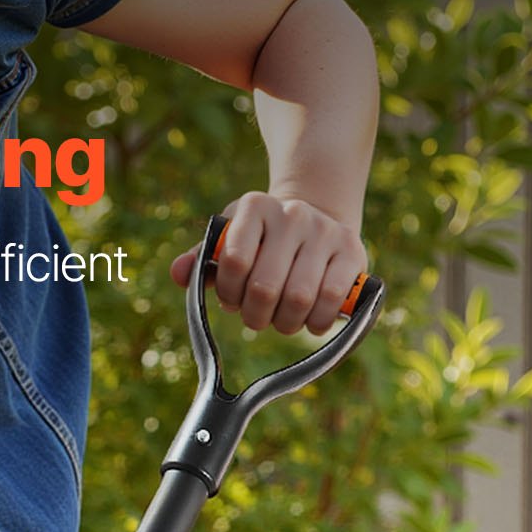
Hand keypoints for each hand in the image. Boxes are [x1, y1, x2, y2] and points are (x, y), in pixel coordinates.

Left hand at [169, 193, 366, 334]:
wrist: (316, 219)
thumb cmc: (260, 242)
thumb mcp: (228, 242)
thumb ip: (202, 261)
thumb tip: (177, 273)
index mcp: (255, 207)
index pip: (233, 263)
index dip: (229, 294)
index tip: (232, 298)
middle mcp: (292, 213)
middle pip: (264, 288)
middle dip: (255, 316)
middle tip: (257, 316)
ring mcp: (326, 231)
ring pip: (298, 300)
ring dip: (284, 323)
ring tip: (281, 318)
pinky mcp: (353, 251)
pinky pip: (330, 301)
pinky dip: (315, 322)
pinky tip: (308, 318)